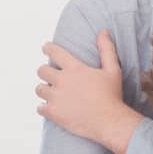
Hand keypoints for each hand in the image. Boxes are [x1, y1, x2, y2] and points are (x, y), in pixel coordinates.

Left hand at [37, 31, 142, 153]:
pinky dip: (43, 108)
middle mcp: (62, 81)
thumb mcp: (113, 70)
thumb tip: (103, 32)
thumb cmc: (112, 96)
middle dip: (45, 72)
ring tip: (51, 93)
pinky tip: (50, 108)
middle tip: (50, 76)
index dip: (48, 48)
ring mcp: (56, 97)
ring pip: (39, 89)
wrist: (109, 121)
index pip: (54, 52)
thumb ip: (106, 50)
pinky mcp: (54, 113)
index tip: (45, 47)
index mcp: (75, 69)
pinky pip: (40, 108)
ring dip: (44, 90)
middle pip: (41, 70)